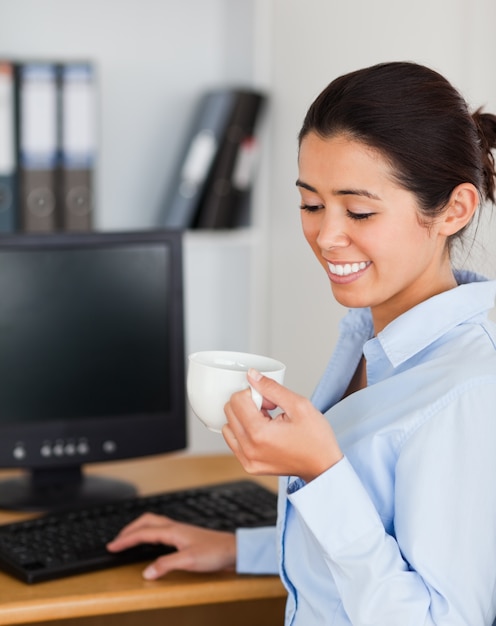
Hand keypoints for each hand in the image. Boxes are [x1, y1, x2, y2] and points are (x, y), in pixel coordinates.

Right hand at [107, 513, 236, 579]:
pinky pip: (161, 530)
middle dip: (129, 529)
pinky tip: (152, 542)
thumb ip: (165, 565)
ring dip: (139, 529)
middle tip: (117, 540)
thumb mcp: (188, 561)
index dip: (126, 539)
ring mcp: (180, 531)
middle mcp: (175, 527)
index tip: (112, 545)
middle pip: (146, 521)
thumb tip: (146, 573)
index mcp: (173, 531)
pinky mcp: (185, 537)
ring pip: (154, 524)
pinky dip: (150, 533)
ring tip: (129, 539)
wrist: (233, 549)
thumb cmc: (214, 552)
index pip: (143, 532)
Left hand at [223, 369, 342, 482]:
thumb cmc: (316, 439)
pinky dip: (244, 432)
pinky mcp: (249, 465)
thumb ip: (271, 388)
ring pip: (229, 425)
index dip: (254, 393)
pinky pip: (233, 441)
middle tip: (270, 409)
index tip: (271, 401)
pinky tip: (263, 433)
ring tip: (267, 422)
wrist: (323, 465)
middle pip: (229, 411)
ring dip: (244, 418)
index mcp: (259, 434)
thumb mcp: (299, 405)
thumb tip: (252, 375)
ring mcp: (247, 459)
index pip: (237, 400)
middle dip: (248, 404)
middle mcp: (249, 449)